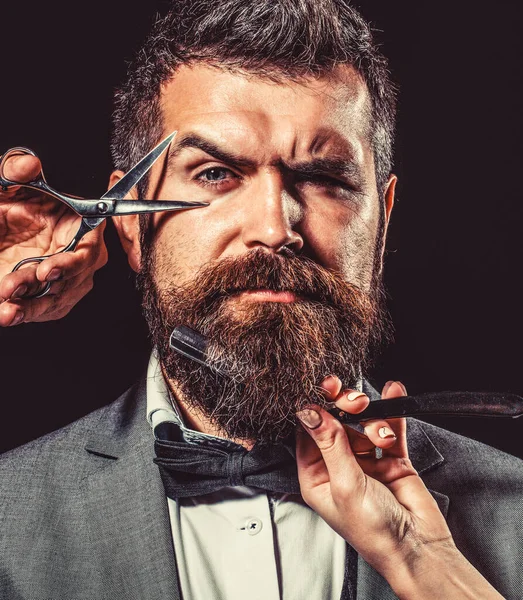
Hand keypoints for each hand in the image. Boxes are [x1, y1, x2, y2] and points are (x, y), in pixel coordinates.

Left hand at [0, 151, 106, 324]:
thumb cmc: (9, 201)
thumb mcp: (7, 183)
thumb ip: (15, 170)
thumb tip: (29, 164)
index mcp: (76, 225)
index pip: (88, 249)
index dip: (71, 263)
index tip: (46, 270)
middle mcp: (75, 253)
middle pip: (73, 280)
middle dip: (43, 289)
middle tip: (12, 287)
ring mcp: (62, 276)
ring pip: (57, 299)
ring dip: (32, 307)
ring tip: (7, 311)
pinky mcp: (45, 293)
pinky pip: (44, 309)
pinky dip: (25, 314)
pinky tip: (6, 314)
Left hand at [296, 379, 503, 598]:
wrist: (417, 548)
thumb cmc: (373, 531)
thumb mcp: (345, 485)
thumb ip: (330, 445)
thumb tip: (308, 413)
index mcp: (316, 476)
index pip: (308, 434)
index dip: (314, 410)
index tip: (321, 390)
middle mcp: (339, 466)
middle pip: (335, 424)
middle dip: (344, 407)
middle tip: (353, 400)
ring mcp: (366, 461)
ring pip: (362, 423)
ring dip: (372, 420)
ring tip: (380, 430)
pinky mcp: (391, 458)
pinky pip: (388, 427)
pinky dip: (391, 413)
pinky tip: (394, 393)